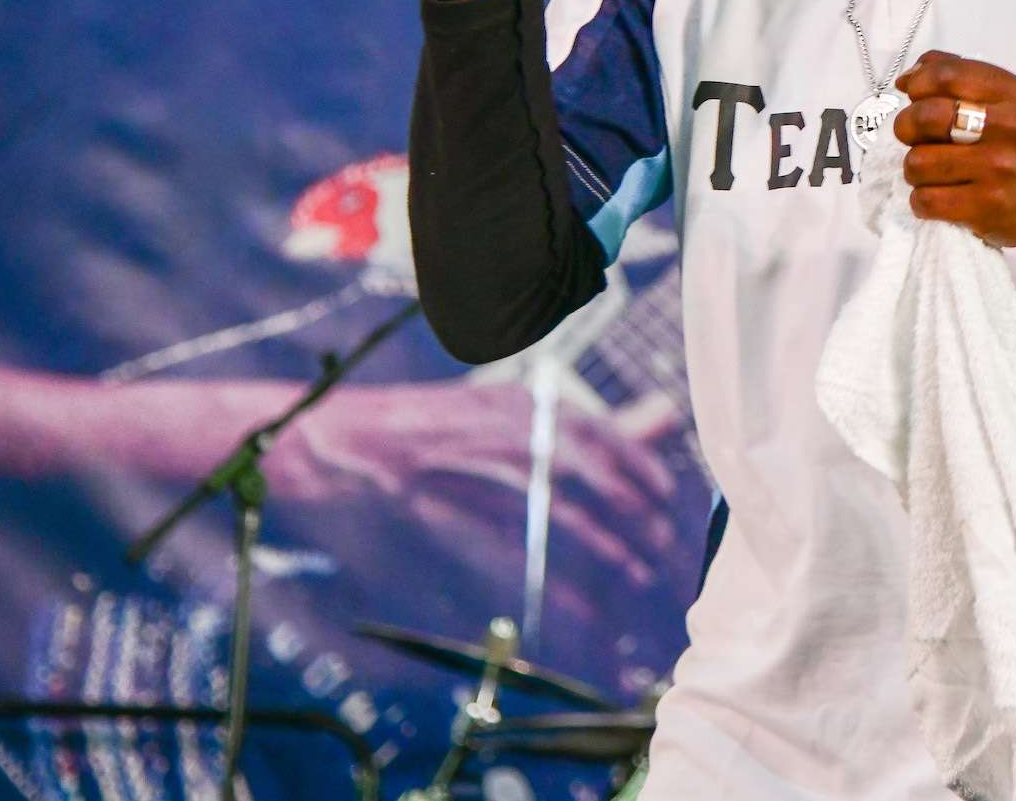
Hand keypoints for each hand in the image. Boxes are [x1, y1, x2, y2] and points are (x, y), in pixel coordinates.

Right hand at [274, 378, 685, 590]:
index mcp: (532, 405)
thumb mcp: (510, 407)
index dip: (645, 469)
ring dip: (613, 556)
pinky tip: (586, 610)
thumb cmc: (433, 426)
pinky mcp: (464, 522)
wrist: (349, 444)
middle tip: (662, 544)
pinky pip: (526, 562)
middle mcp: (518, 438)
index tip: (666, 493)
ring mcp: (490, 481)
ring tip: (638, 575)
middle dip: (640, 521)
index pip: (609, 436)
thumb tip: (665, 413)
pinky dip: (563, 590)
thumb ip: (588, 420)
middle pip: (602, 485)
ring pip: (573, 525)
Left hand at [892, 51, 1015, 290]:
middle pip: (926, 117)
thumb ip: (961, 77)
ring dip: (915, 170)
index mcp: (1014, 94)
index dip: (918, 82)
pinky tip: (938, 197)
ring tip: (933, 172)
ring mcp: (999, 170)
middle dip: (906, 126)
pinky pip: (925, 200)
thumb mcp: (1007, 101)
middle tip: (913, 137)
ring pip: (918, 162)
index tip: (912, 94)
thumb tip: (907, 78)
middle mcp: (1010, 128)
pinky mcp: (986, 208)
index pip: (948, 75)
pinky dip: (921, 201)